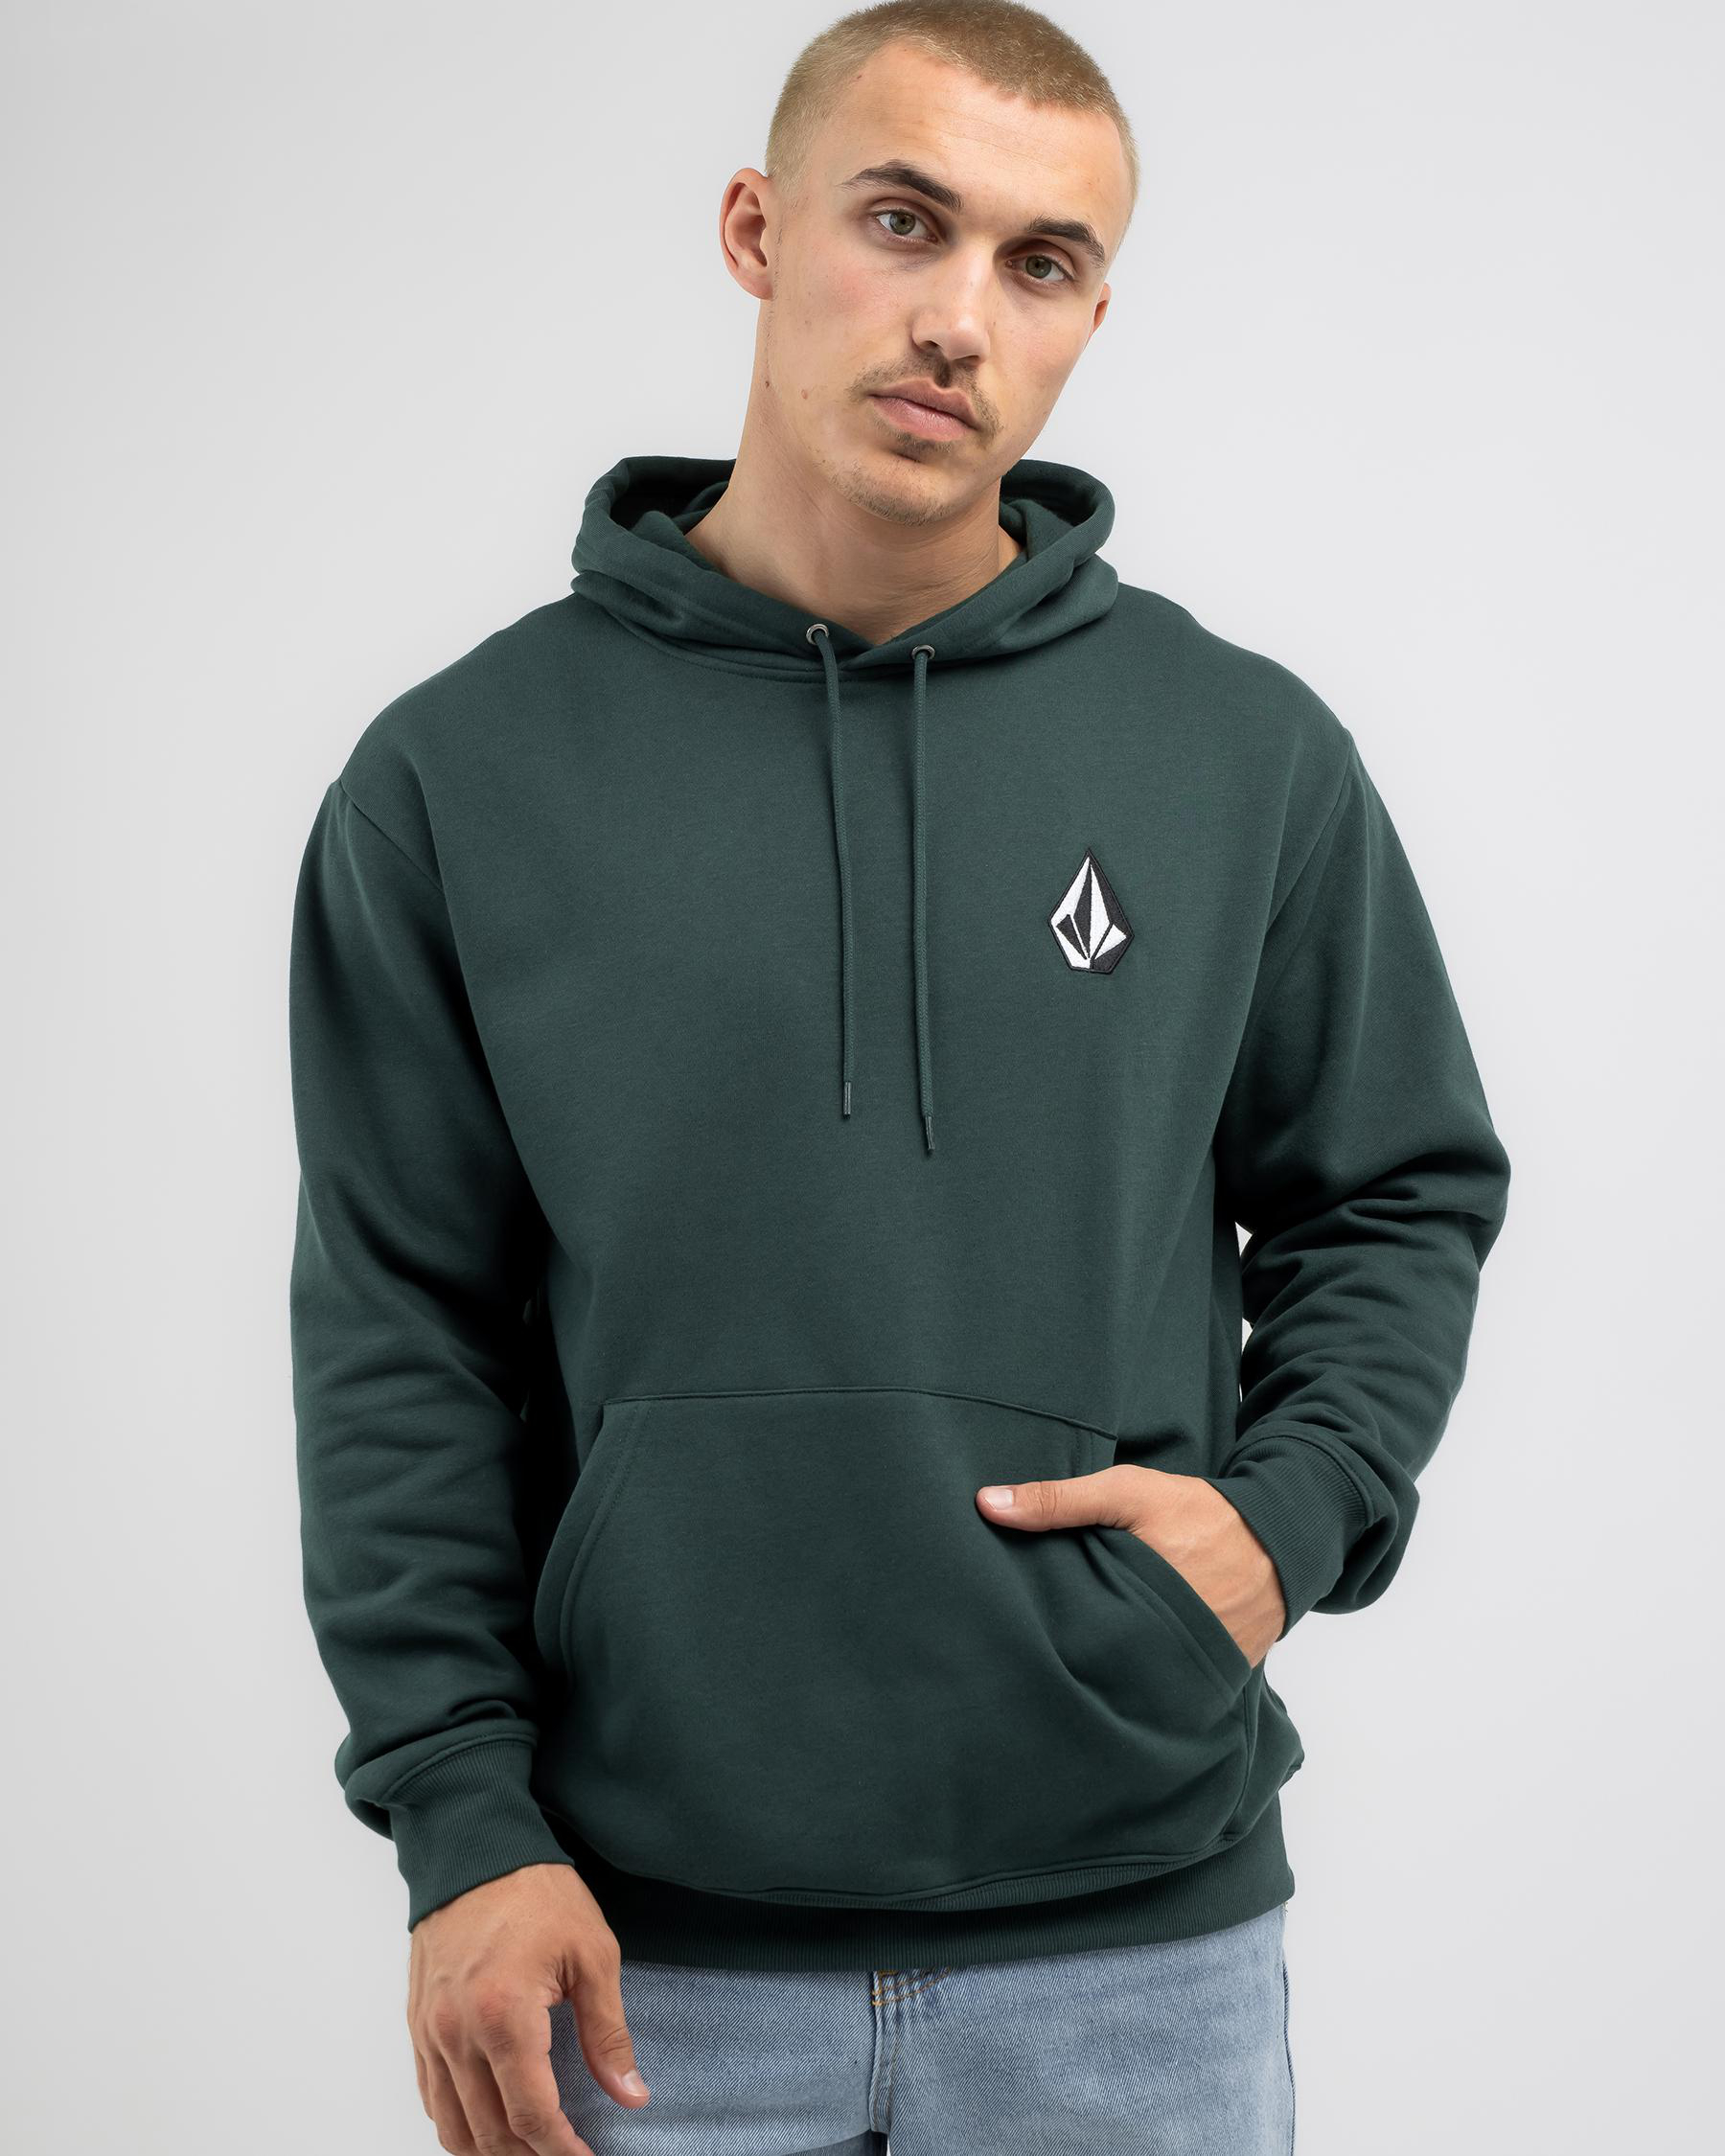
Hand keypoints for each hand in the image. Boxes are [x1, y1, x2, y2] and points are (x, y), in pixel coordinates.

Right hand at [407, 1861, 647, 2155]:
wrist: (473, 1846)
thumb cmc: (535, 1892)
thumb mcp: (592, 1954)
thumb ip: (608, 2033)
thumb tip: (630, 2094)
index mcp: (504, 2015)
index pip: (531, 2114)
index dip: (561, 2151)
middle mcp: (457, 2032)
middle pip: (490, 2132)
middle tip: (564, 2155)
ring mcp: (430, 2031)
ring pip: (452, 2126)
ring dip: (490, 2151)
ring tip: (529, 2150)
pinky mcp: (417, 2024)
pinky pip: (430, 2096)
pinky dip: (457, 2125)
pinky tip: (486, 2126)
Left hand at [976, 1464, 1285, 1667]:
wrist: (1282, 1541)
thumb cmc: (1200, 1513)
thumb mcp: (1128, 1494)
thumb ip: (1059, 1500)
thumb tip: (985, 1504)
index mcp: (1134, 1606)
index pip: (1068, 1640)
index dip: (1037, 1642)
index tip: (1001, 1643)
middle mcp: (1160, 1650)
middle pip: (1094, 1670)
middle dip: (1065, 1668)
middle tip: (1021, 1670)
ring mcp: (1189, 1673)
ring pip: (1127, 1684)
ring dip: (1103, 1678)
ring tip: (1062, 1683)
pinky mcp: (1211, 1683)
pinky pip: (1164, 1686)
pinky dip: (1143, 1681)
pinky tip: (1116, 1681)